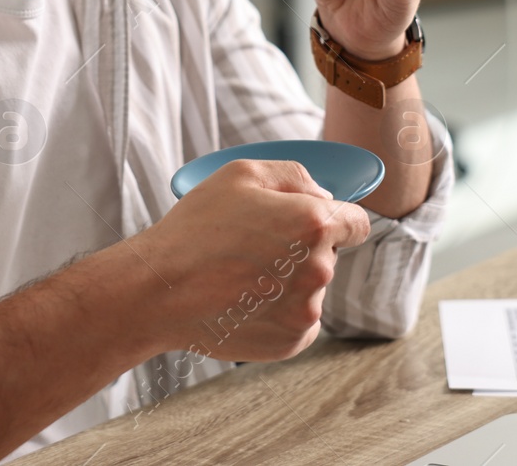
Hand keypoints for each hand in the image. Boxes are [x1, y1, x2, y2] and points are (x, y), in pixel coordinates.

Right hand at [134, 160, 370, 361]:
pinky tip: (244, 301)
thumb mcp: (242, 174)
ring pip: (310, 288)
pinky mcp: (291, 342)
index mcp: (314, 223)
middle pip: (329, 255)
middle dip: (301, 248)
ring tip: (241, 276)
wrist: (159, 291)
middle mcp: (319, 269)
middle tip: (255, 247)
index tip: (314, 224)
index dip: (336, 218)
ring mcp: (306, 310)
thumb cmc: (195, 229)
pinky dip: (278, 312)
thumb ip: (296, 176)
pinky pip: (298, 320)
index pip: (357, 223)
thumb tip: (324, 195)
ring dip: (288, 282)